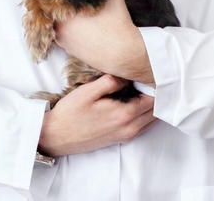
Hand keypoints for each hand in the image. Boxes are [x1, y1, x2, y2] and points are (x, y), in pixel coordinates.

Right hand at [38, 74, 157, 156]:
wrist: (57, 136)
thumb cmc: (70, 113)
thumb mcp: (87, 92)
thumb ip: (110, 81)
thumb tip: (127, 75)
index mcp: (124, 114)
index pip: (153, 98)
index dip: (152, 85)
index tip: (145, 74)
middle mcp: (130, 127)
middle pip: (156, 110)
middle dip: (155, 95)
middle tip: (144, 81)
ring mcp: (126, 135)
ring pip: (152, 120)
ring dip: (151, 106)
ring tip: (140, 91)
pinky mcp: (121, 139)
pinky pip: (143, 127)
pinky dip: (145, 115)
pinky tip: (133, 104)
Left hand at [54, 0, 154, 83]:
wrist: (123, 55)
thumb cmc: (119, 26)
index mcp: (67, 12)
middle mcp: (60, 26)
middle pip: (51, 8)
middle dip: (57, 1)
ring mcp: (61, 38)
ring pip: (54, 21)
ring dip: (59, 14)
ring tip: (70, 7)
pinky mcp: (66, 48)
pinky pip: (58, 33)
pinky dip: (63, 27)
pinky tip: (74, 22)